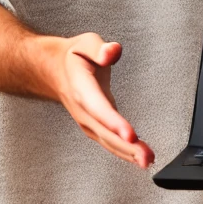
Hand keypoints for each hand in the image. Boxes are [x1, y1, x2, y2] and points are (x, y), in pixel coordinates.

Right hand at [53, 33, 154, 167]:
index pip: (98, 108)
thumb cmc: (74, 57)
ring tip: (148, 160)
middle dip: (126, 146)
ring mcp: (87, 121)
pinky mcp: (94, 126)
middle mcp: (83, 109)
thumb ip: (100, 48)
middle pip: (104, 132)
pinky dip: (124, 152)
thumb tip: (111, 52)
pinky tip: (139, 158)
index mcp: (81, 88)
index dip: (113, 122)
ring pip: (107, 141)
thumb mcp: (86, 43)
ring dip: (128, 154)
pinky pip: (109, 142)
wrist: (54, 70)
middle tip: (147, 157)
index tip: (130, 134)